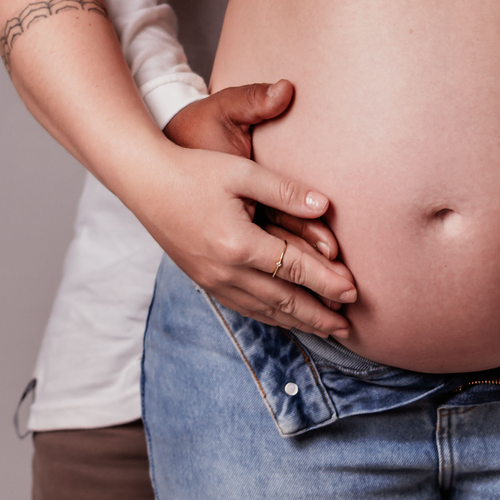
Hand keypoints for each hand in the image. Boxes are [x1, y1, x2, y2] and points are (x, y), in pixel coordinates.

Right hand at [152, 79, 356, 336]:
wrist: (145, 182)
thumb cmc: (193, 170)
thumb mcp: (241, 172)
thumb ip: (285, 190)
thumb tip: (324, 206)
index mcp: (237, 244)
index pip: (293, 270)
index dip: (327, 282)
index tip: (354, 291)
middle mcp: (224, 271)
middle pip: (282, 301)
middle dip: (319, 315)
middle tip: (348, 326)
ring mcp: (212, 281)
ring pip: (264, 311)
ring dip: (298, 322)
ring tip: (326, 329)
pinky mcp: (204, 281)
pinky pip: (244, 308)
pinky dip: (271, 317)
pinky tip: (286, 318)